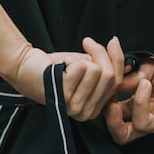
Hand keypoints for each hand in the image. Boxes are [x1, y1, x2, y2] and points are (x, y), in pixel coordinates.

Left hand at [6, 37, 125, 120]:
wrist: (26, 67)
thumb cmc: (55, 68)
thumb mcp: (87, 67)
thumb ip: (106, 68)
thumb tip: (128, 62)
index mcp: (94, 109)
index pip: (117, 82)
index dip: (116, 58)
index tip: (112, 40)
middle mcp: (86, 113)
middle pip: (110, 76)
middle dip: (100, 53)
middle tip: (87, 43)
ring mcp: (75, 106)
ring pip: (97, 71)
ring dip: (82, 58)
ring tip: (68, 63)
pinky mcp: (65, 95)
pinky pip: (82, 67)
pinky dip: (70, 60)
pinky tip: (59, 67)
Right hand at [105, 50, 153, 144]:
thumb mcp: (147, 68)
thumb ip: (132, 75)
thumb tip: (116, 83)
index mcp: (138, 110)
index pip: (115, 120)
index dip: (106, 108)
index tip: (104, 90)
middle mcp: (151, 121)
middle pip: (124, 136)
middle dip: (114, 122)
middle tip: (111, 105)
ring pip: (143, 124)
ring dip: (140, 101)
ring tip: (144, 82)